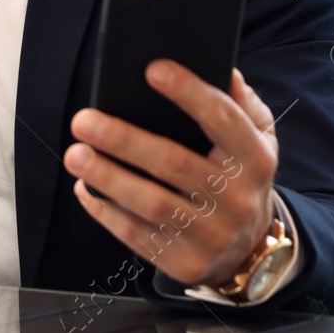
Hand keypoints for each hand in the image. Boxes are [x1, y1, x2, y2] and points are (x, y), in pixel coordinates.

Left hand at [63, 62, 279, 288]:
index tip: (152, 70)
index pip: (223, 120)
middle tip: (84, 120)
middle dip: (124, 140)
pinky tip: (85, 187)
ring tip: (75, 154)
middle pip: (175, 163)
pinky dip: (105, 210)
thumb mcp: (258, 140)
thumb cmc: (239, 178)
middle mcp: (237, 199)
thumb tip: (226, 72)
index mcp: (255, 159)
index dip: (189, 93)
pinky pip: (137, 236)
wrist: (250, 251)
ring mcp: (212, 235)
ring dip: (108, 177)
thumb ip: (242, 105)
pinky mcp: (185, 262)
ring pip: (152, 203)